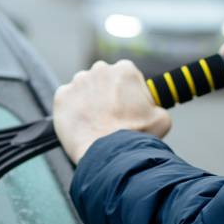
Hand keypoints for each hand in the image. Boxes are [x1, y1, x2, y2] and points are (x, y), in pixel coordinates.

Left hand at [53, 60, 170, 162]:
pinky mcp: (61, 96)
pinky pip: (67, 100)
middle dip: (106, 94)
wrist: (111, 154)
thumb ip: (156, 106)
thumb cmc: (138, 136)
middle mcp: (100, 69)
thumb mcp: (162, 118)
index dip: (128, 93)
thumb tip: (153, 110)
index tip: (127, 107)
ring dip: (88, 101)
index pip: (126, 76)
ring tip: (95, 123)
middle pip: (103, 79)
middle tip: (111, 117)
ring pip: (84, 89)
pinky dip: (72, 110)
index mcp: (125, 70)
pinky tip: (82, 125)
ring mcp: (78, 82)